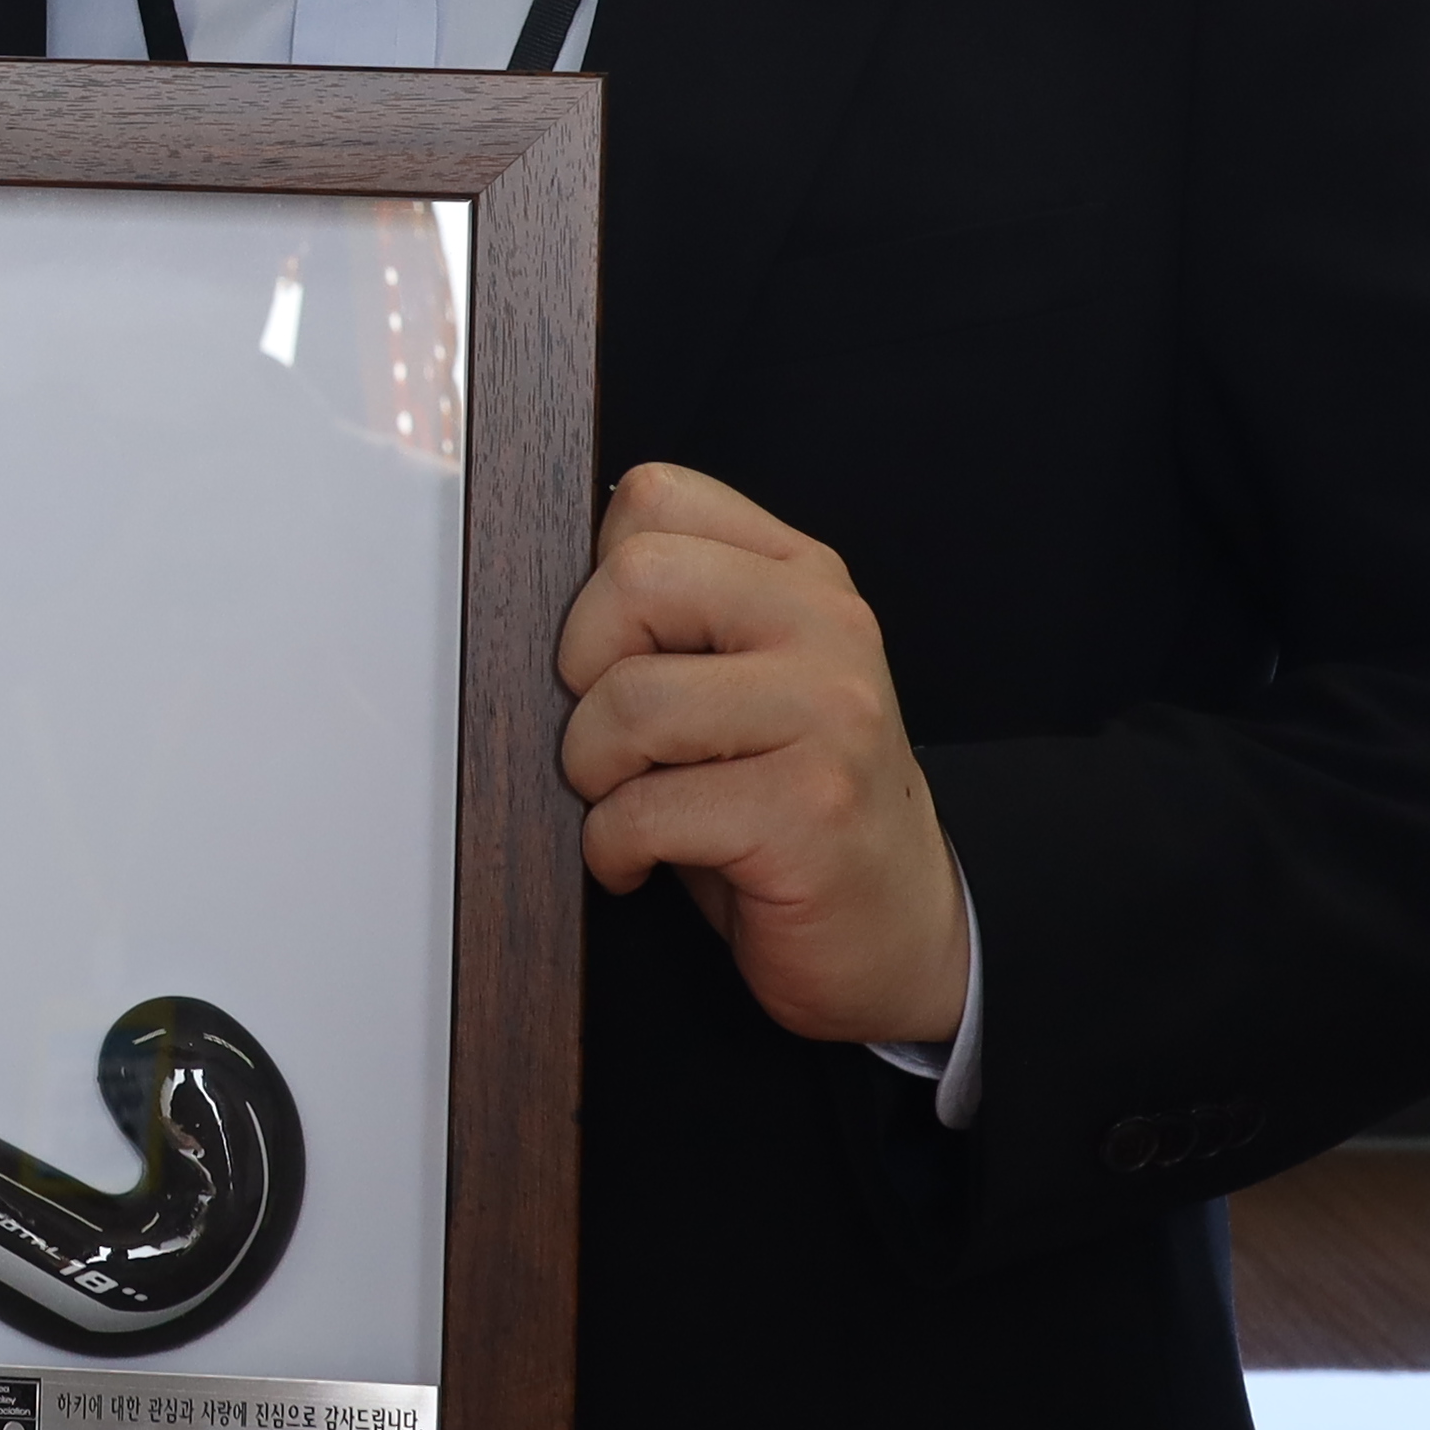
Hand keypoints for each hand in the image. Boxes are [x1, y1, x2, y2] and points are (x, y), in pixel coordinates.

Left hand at [556, 460, 967, 1048]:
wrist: (898, 930)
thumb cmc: (789, 809)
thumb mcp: (744, 686)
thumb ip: (674, 620)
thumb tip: (530, 600)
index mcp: (802, 578)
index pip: (655, 499)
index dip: (598, 585)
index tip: (610, 661)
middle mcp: (828, 627)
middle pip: (634, 579)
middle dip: (582, 674)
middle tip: (607, 743)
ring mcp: (831, 715)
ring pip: (629, 700)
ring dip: (593, 774)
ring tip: (626, 808)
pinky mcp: (810, 809)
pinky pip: (644, 810)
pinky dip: (613, 850)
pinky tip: (641, 864)